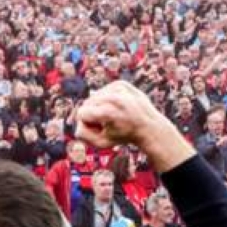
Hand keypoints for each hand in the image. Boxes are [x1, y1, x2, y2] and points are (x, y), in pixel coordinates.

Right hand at [76, 81, 192, 172]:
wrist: (149, 126)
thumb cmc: (124, 136)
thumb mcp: (102, 143)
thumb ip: (83, 135)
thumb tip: (77, 121)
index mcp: (108, 112)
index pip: (81, 113)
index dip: (87, 123)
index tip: (99, 128)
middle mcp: (113, 97)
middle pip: (86, 103)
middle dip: (92, 114)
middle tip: (106, 123)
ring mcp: (118, 88)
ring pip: (94, 95)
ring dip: (99, 106)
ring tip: (112, 115)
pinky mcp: (121, 83)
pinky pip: (103, 90)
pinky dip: (107, 99)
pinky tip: (117, 107)